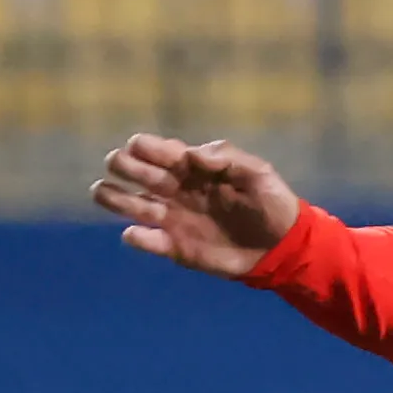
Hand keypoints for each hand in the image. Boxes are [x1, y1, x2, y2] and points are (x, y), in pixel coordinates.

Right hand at [92, 135, 301, 279]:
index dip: (141, 146)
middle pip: (128, 169)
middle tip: (144, 177)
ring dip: (111, 197)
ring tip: (112, 197)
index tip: (151, 153)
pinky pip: (143, 239)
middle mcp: (171, 187)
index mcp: (187, 165)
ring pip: (123, 202)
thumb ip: (225, 157)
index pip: (148, 147)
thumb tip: (191, 155)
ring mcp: (170, 216)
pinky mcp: (174, 245)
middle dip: (123, 166)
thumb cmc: (270, 202)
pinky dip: (135, 236)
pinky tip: (138, 233)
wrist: (281, 246)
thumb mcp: (257, 172)